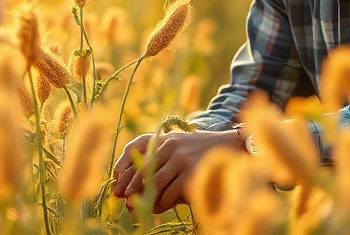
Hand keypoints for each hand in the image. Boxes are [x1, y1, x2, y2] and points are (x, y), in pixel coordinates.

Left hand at [111, 129, 239, 213]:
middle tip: (126, 202)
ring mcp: (181, 159)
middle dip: (132, 189)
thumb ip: (161, 161)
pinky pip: (171, 193)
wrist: (231, 148)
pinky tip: (158, 209)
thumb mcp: (179, 148)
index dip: (125, 172)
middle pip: (144, 170)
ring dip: (146, 198)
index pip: (136, 154)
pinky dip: (162, 203)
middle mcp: (170, 146)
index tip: (118, 187)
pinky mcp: (191, 173)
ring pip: (156, 183)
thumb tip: (135, 185)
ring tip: (140, 208)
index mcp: (164, 140)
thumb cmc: (201, 153)